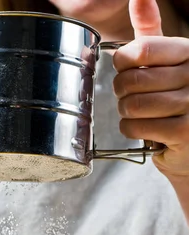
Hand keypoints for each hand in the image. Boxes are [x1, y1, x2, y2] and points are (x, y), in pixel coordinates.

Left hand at [113, 0, 188, 180]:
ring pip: (133, 106)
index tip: (124, 68)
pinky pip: (137, 127)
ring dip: (125, 113)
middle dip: (121, 92)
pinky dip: (131, 130)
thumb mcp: (166, 60)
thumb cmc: (175, 97)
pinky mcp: (184, 132)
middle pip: (133, 80)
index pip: (143, 50)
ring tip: (135, 113)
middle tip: (127, 96)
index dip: (123, 62)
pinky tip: (141, 129)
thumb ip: (150, 32)